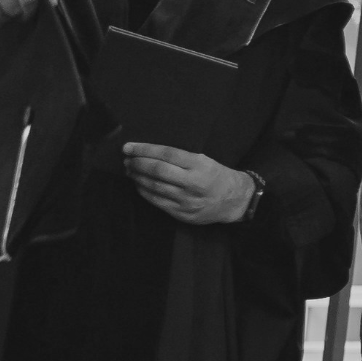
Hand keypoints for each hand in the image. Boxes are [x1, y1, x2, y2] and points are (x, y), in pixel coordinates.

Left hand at [121, 143, 259, 226]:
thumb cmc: (217, 176)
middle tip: (127, 159)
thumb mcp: (206, 161)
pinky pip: (156, 201)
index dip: (145, 149)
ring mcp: (185, 199)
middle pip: (158, 170)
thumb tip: (152, 153)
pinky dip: (143, 191)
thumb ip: (183, 158)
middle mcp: (192, 182)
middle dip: (138, 163)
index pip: (167, 154)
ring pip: (154, 186)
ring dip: (137, 177)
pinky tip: (138, 185)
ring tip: (129, 170)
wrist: (234, 200)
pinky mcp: (180, 213)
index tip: (129, 147)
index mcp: (200, 165)